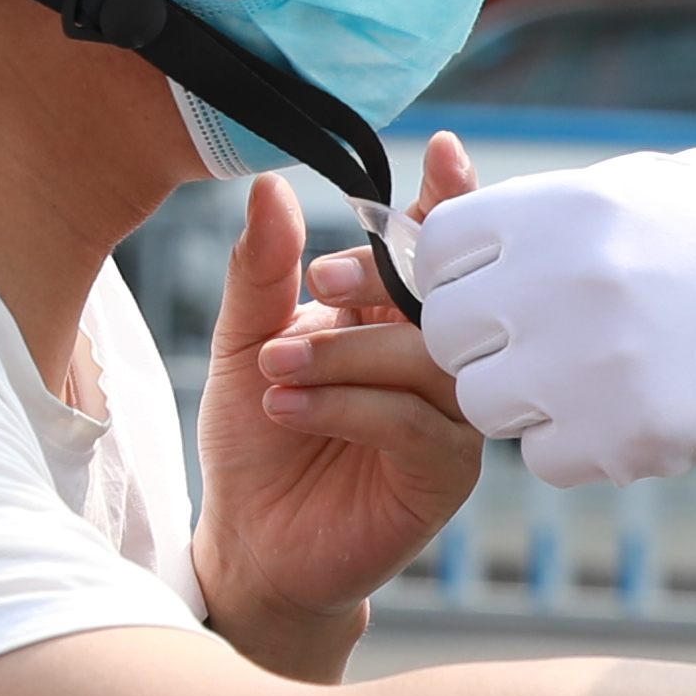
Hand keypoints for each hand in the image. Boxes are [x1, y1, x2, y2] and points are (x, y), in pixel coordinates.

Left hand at [201, 139, 485, 665]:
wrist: (252, 542)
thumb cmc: (257, 441)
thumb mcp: (245, 342)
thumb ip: (261, 269)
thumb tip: (271, 185)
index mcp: (397, 317)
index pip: (437, 248)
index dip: (449, 201)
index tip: (446, 153)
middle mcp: (437, 361)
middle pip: (443, 296)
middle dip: (380, 279)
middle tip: (315, 284)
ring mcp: (450, 417)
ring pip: (428, 358)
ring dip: (346, 354)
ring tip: (276, 367)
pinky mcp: (444, 474)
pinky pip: (415, 422)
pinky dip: (350, 406)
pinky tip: (290, 408)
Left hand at [412, 146, 695, 491]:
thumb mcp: (663, 183)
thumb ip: (562, 197)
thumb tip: (465, 182)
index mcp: (562, 210)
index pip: (438, 251)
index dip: (462, 276)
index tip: (500, 292)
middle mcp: (557, 283)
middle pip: (448, 332)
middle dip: (488, 344)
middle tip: (542, 348)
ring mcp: (581, 367)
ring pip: (484, 402)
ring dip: (526, 402)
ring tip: (589, 386)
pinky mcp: (613, 439)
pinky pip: (543, 457)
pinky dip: (578, 450)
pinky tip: (629, 420)